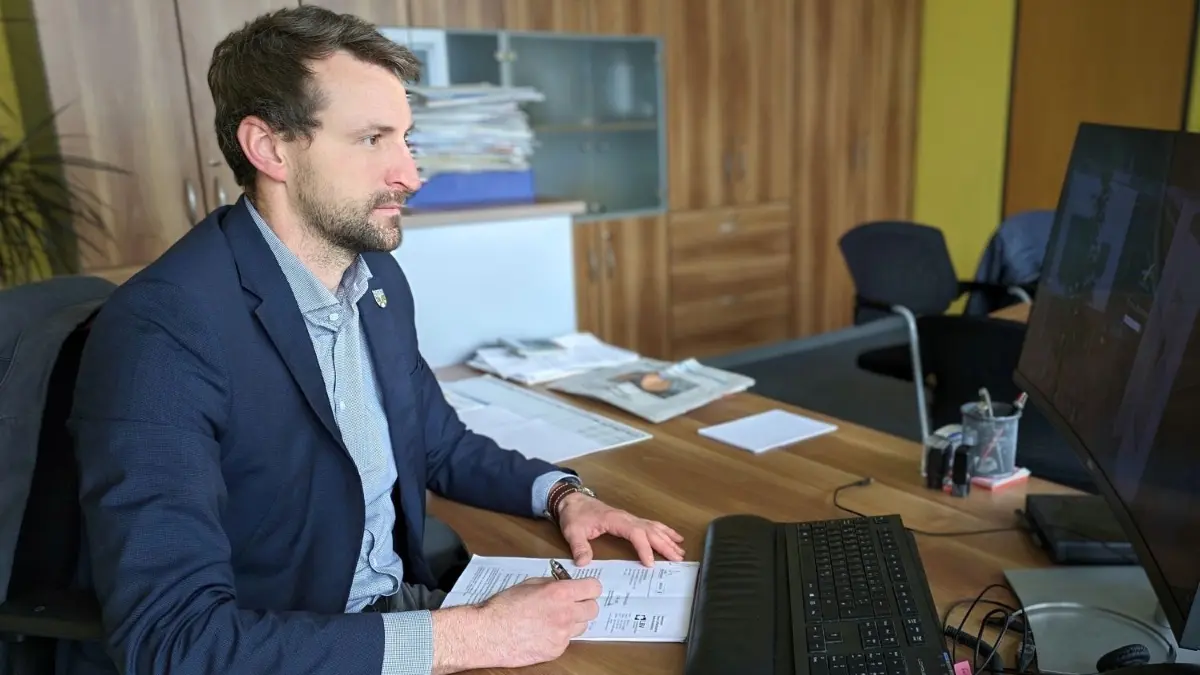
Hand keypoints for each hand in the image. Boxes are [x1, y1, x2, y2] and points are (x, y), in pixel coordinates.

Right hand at [475, 576, 601, 667]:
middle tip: (572, 604)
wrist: (489, 633)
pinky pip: (567, 641)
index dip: (589, 588)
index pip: (594, 588)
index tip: (584, 589)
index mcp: (560, 593)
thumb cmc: (504, 607)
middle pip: (593, 609)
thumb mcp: (529, 584)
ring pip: (582, 626)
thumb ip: (552, 583)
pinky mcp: (556, 650)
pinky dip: (559, 636)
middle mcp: (566, 614)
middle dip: (584, 605)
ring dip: (573, 621)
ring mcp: (562, 635)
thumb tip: (564, 583)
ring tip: (554, 619)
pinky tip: (543, 632)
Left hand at [556, 493, 684, 566]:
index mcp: (615, 520)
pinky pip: (651, 524)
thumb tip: (583, 562)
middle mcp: (626, 518)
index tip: (650, 563)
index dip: (644, 548)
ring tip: (680, 550)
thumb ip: (579, 547)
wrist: (572, 500)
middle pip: (650, 530)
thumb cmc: (574, 515)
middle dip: (665, 544)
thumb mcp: (572, 531)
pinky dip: (664, 531)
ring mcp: (630, 518)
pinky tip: (674, 537)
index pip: (635, 533)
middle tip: (677, 559)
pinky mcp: (629, 520)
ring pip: (653, 527)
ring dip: (668, 538)